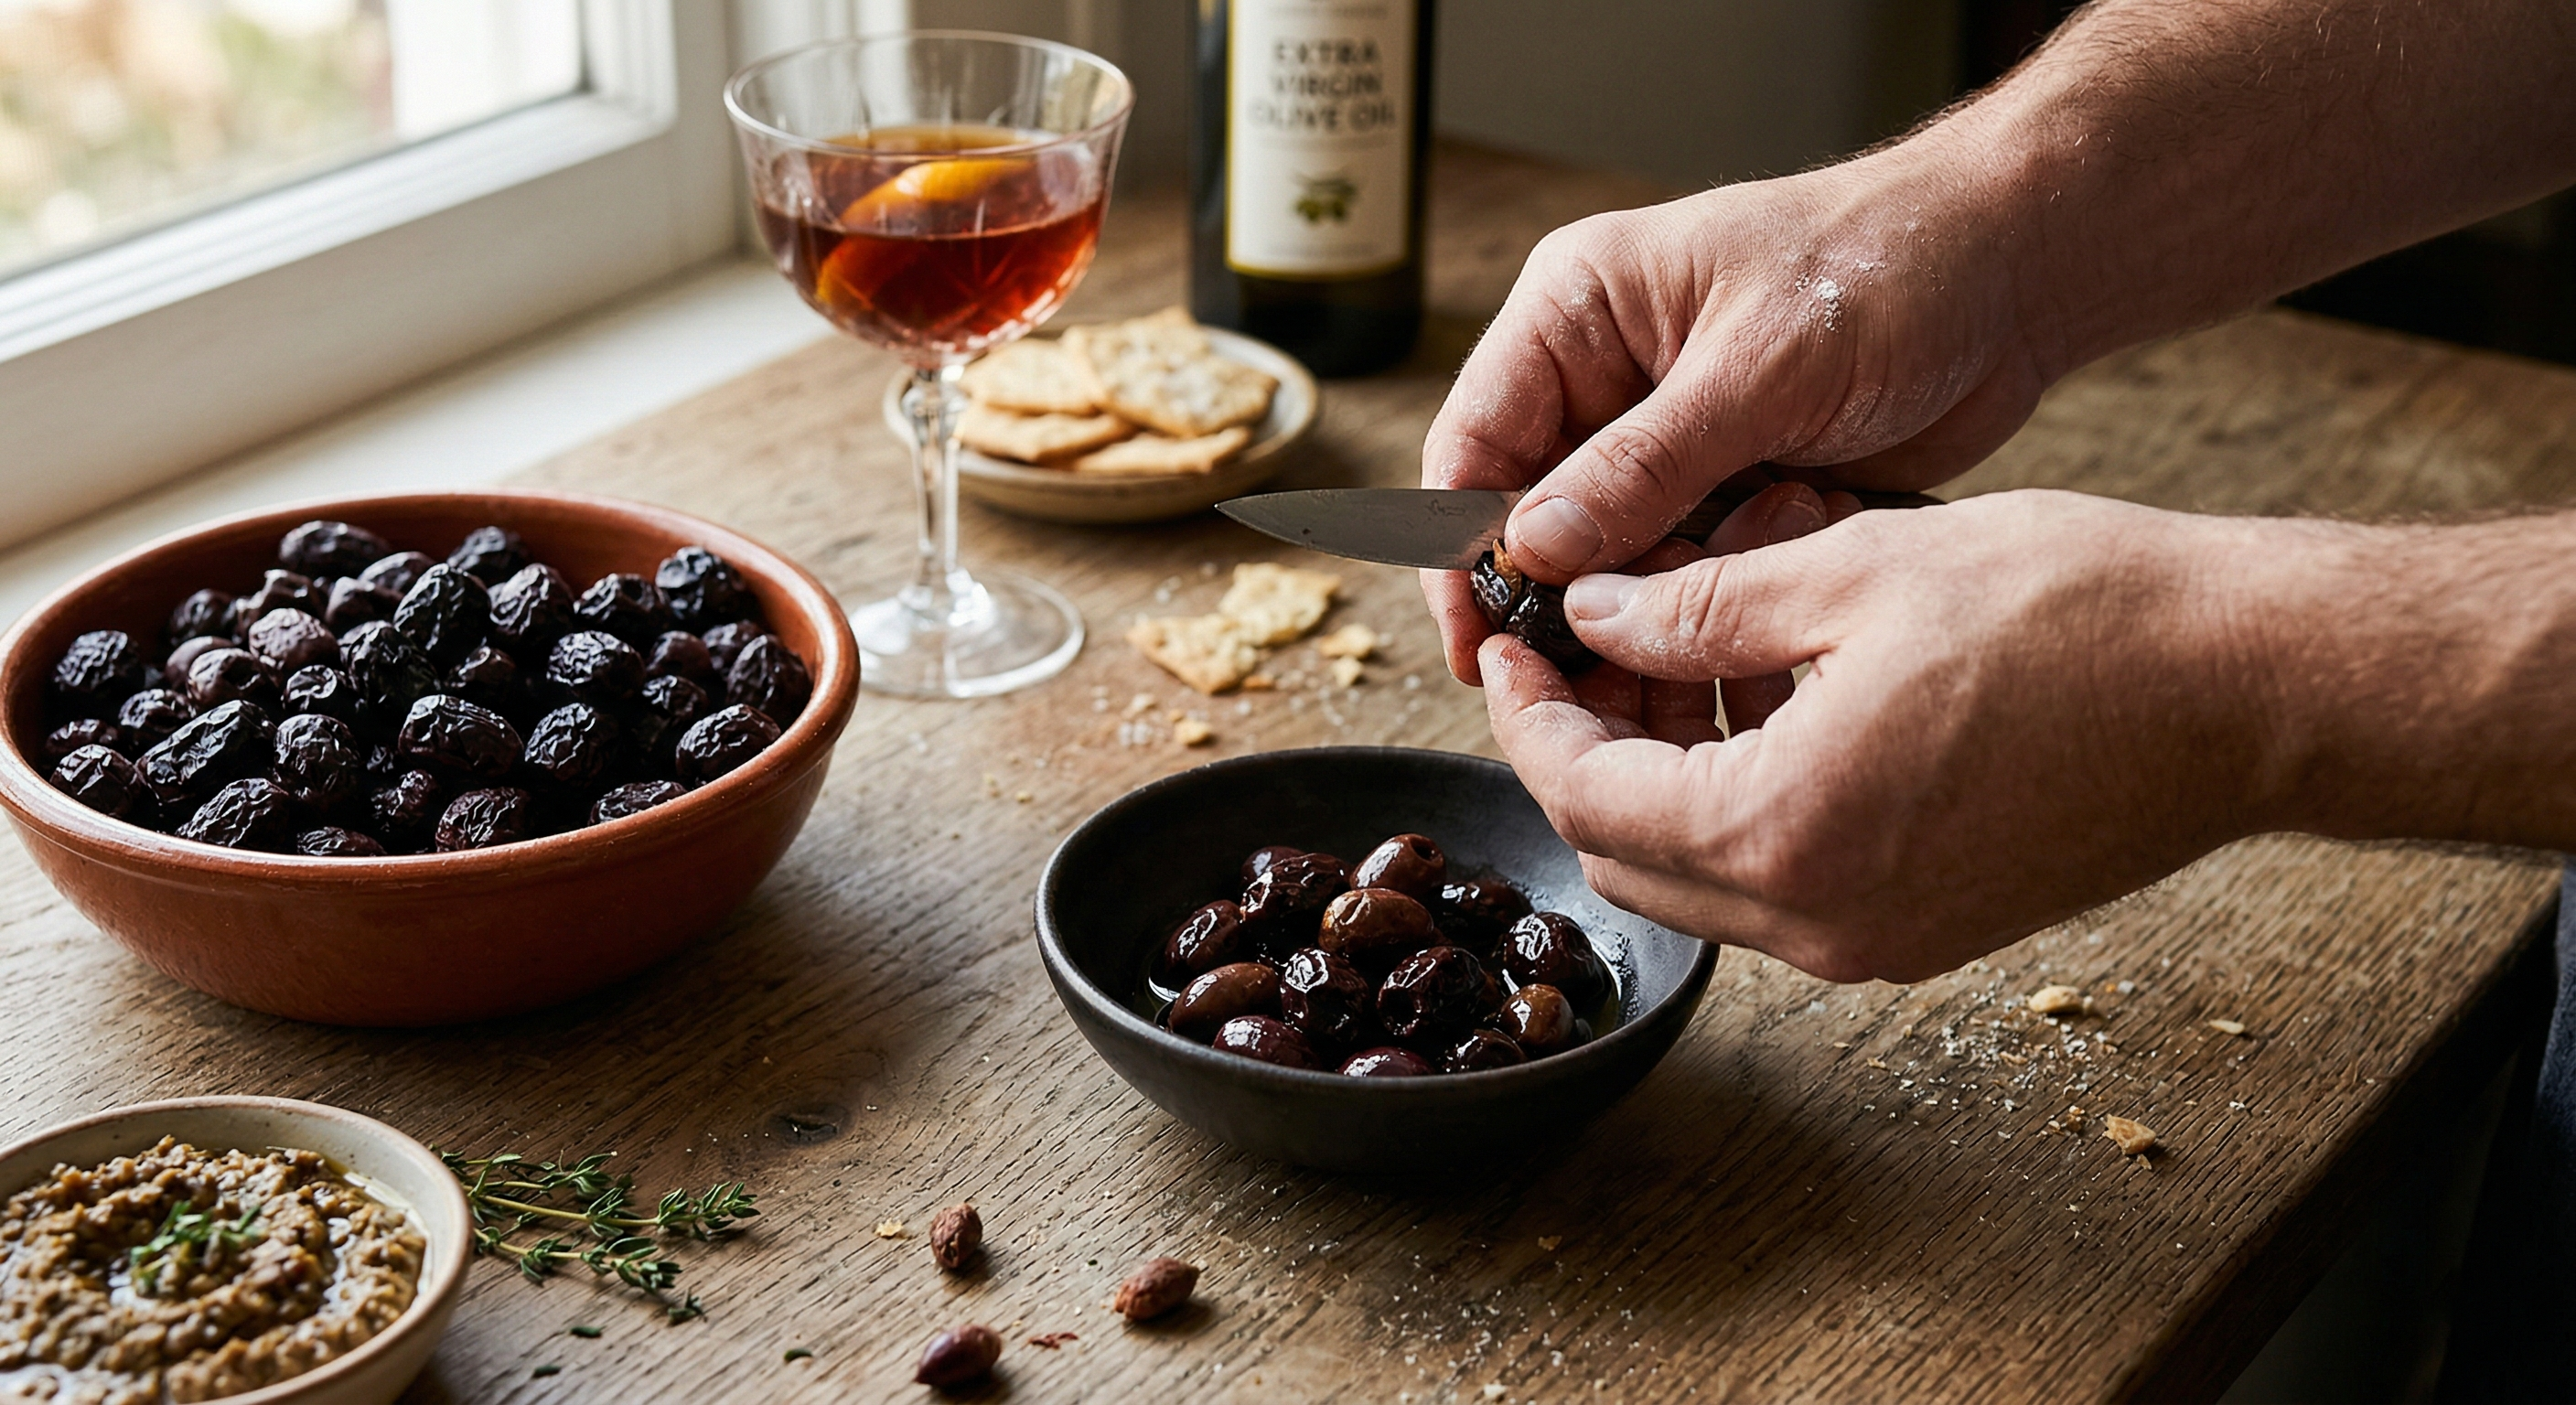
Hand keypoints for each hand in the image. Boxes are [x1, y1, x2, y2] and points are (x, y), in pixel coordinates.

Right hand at [1422, 150, 2051, 683]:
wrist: (2017, 277)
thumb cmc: (1890, 267)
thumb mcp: (1758, 369)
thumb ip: (1641, 468)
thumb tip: (1532, 550)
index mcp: (1578, 311)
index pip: (1475, 442)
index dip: (1461, 549)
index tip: (1476, 643)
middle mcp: (1605, 378)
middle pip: (1530, 516)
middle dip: (1564, 594)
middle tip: (1587, 677)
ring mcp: (1666, 439)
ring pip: (1611, 557)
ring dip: (1658, 597)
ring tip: (1713, 613)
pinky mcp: (1726, 487)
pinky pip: (1687, 570)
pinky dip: (1718, 595)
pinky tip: (1769, 584)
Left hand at [1481, 491, 2285, 982]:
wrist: (2250, 688)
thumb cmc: (2079, 614)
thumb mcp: (1854, 573)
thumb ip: (1696, 607)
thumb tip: (1589, 617)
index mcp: (1783, 832)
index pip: (1582, 794)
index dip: (1523, 711)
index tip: (1507, 639)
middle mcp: (1820, 920)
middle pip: (1626, 854)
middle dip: (1576, 751)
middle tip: (1572, 648)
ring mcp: (1876, 941)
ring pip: (1699, 877)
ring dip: (1654, 781)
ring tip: (1662, 660)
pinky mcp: (1925, 929)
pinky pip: (1781, 884)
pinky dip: (1735, 808)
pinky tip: (1755, 708)